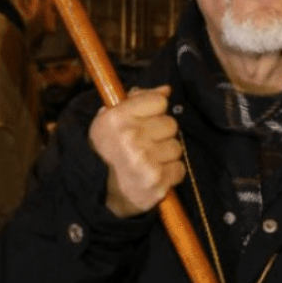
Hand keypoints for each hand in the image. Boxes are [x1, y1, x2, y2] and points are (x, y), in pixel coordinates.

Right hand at [88, 85, 184, 217]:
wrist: (102, 192)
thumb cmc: (110, 150)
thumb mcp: (112, 120)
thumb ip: (138, 100)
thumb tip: (166, 90)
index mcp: (116, 118)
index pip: (159, 101)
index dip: (154, 111)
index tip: (144, 121)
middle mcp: (130, 138)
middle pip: (171, 124)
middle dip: (161, 133)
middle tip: (146, 144)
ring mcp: (144, 161)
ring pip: (176, 147)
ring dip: (166, 154)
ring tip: (149, 160)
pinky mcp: (157, 182)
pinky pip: (179, 168)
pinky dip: (170, 173)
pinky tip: (155, 173)